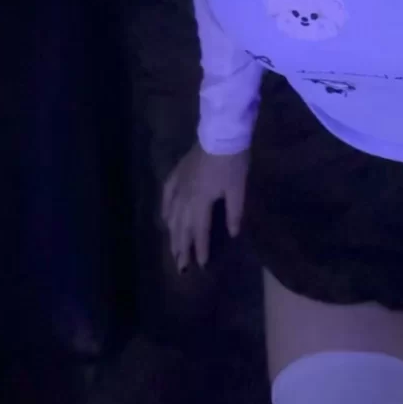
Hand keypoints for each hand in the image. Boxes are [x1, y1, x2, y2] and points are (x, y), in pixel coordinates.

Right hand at [161, 144, 248, 270]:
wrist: (220, 135)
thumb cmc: (233, 162)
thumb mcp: (238, 189)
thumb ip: (234, 213)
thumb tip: (233, 234)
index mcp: (201, 202)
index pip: (200, 231)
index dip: (201, 249)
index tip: (200, 266)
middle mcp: (185, 197)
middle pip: (182, 227)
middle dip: (182, 248)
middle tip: (181, 267)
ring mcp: (178, 185)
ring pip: (172, 215)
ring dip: (172, 234)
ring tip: (172, 250)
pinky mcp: (176, 174)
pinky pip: (167, 196)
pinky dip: (165, 210)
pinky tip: (165, 220)